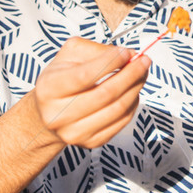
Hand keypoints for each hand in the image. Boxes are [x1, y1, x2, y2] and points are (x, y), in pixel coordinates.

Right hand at [32, 38, 149, 149]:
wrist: (49, 113)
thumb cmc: (61, 80)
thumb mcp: (69, 56)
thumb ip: (97, 50)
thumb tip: (128, 55)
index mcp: (49, 88)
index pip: (85, 75)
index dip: (111, 62)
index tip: (127, 52)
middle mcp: (58, 115)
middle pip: (106, 94)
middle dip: (131, 74)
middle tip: (144, 61)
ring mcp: (74, 132)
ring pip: (117, 109)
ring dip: (136, 88)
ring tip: (141, 74)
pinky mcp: (90, 142)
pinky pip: (121, 122)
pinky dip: (132, 103)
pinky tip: (132, 91)